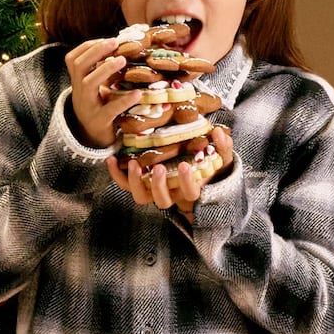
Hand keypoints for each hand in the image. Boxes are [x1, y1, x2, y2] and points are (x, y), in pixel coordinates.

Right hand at [66, 36, 138, 147]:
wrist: (90, 137)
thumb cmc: (97, 105)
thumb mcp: (94, 87)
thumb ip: (101, 70)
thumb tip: (124, 45)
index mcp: (77, 81)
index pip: (72, 59)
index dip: (87, 47)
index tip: (107, 40)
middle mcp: (79, 92)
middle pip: (78, 66)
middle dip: (95, 52)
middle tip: (114, 42)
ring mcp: (88, 106)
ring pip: (89, 84)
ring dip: (105, 69)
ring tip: (122, 60)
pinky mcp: (100, 121)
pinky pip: (110, 109)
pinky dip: (124, 101)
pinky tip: (137, 93)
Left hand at [107, 126, 233, 219]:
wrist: (191, 171)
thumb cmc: (207, 165)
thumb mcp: (219, 157)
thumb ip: (222, 147)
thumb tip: (219, 133)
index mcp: (190, 190)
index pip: (190, 193)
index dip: (186, 182)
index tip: (185, 166)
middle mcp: (170, 195)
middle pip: (162, 200)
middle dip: (159, 185)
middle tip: (158, 167)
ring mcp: (153, 191)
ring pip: (141, 197)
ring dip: (134, 182)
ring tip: (132, 164)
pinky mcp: (140, 185)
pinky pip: (125, 185)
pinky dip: (116, 175)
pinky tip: (111, 159)